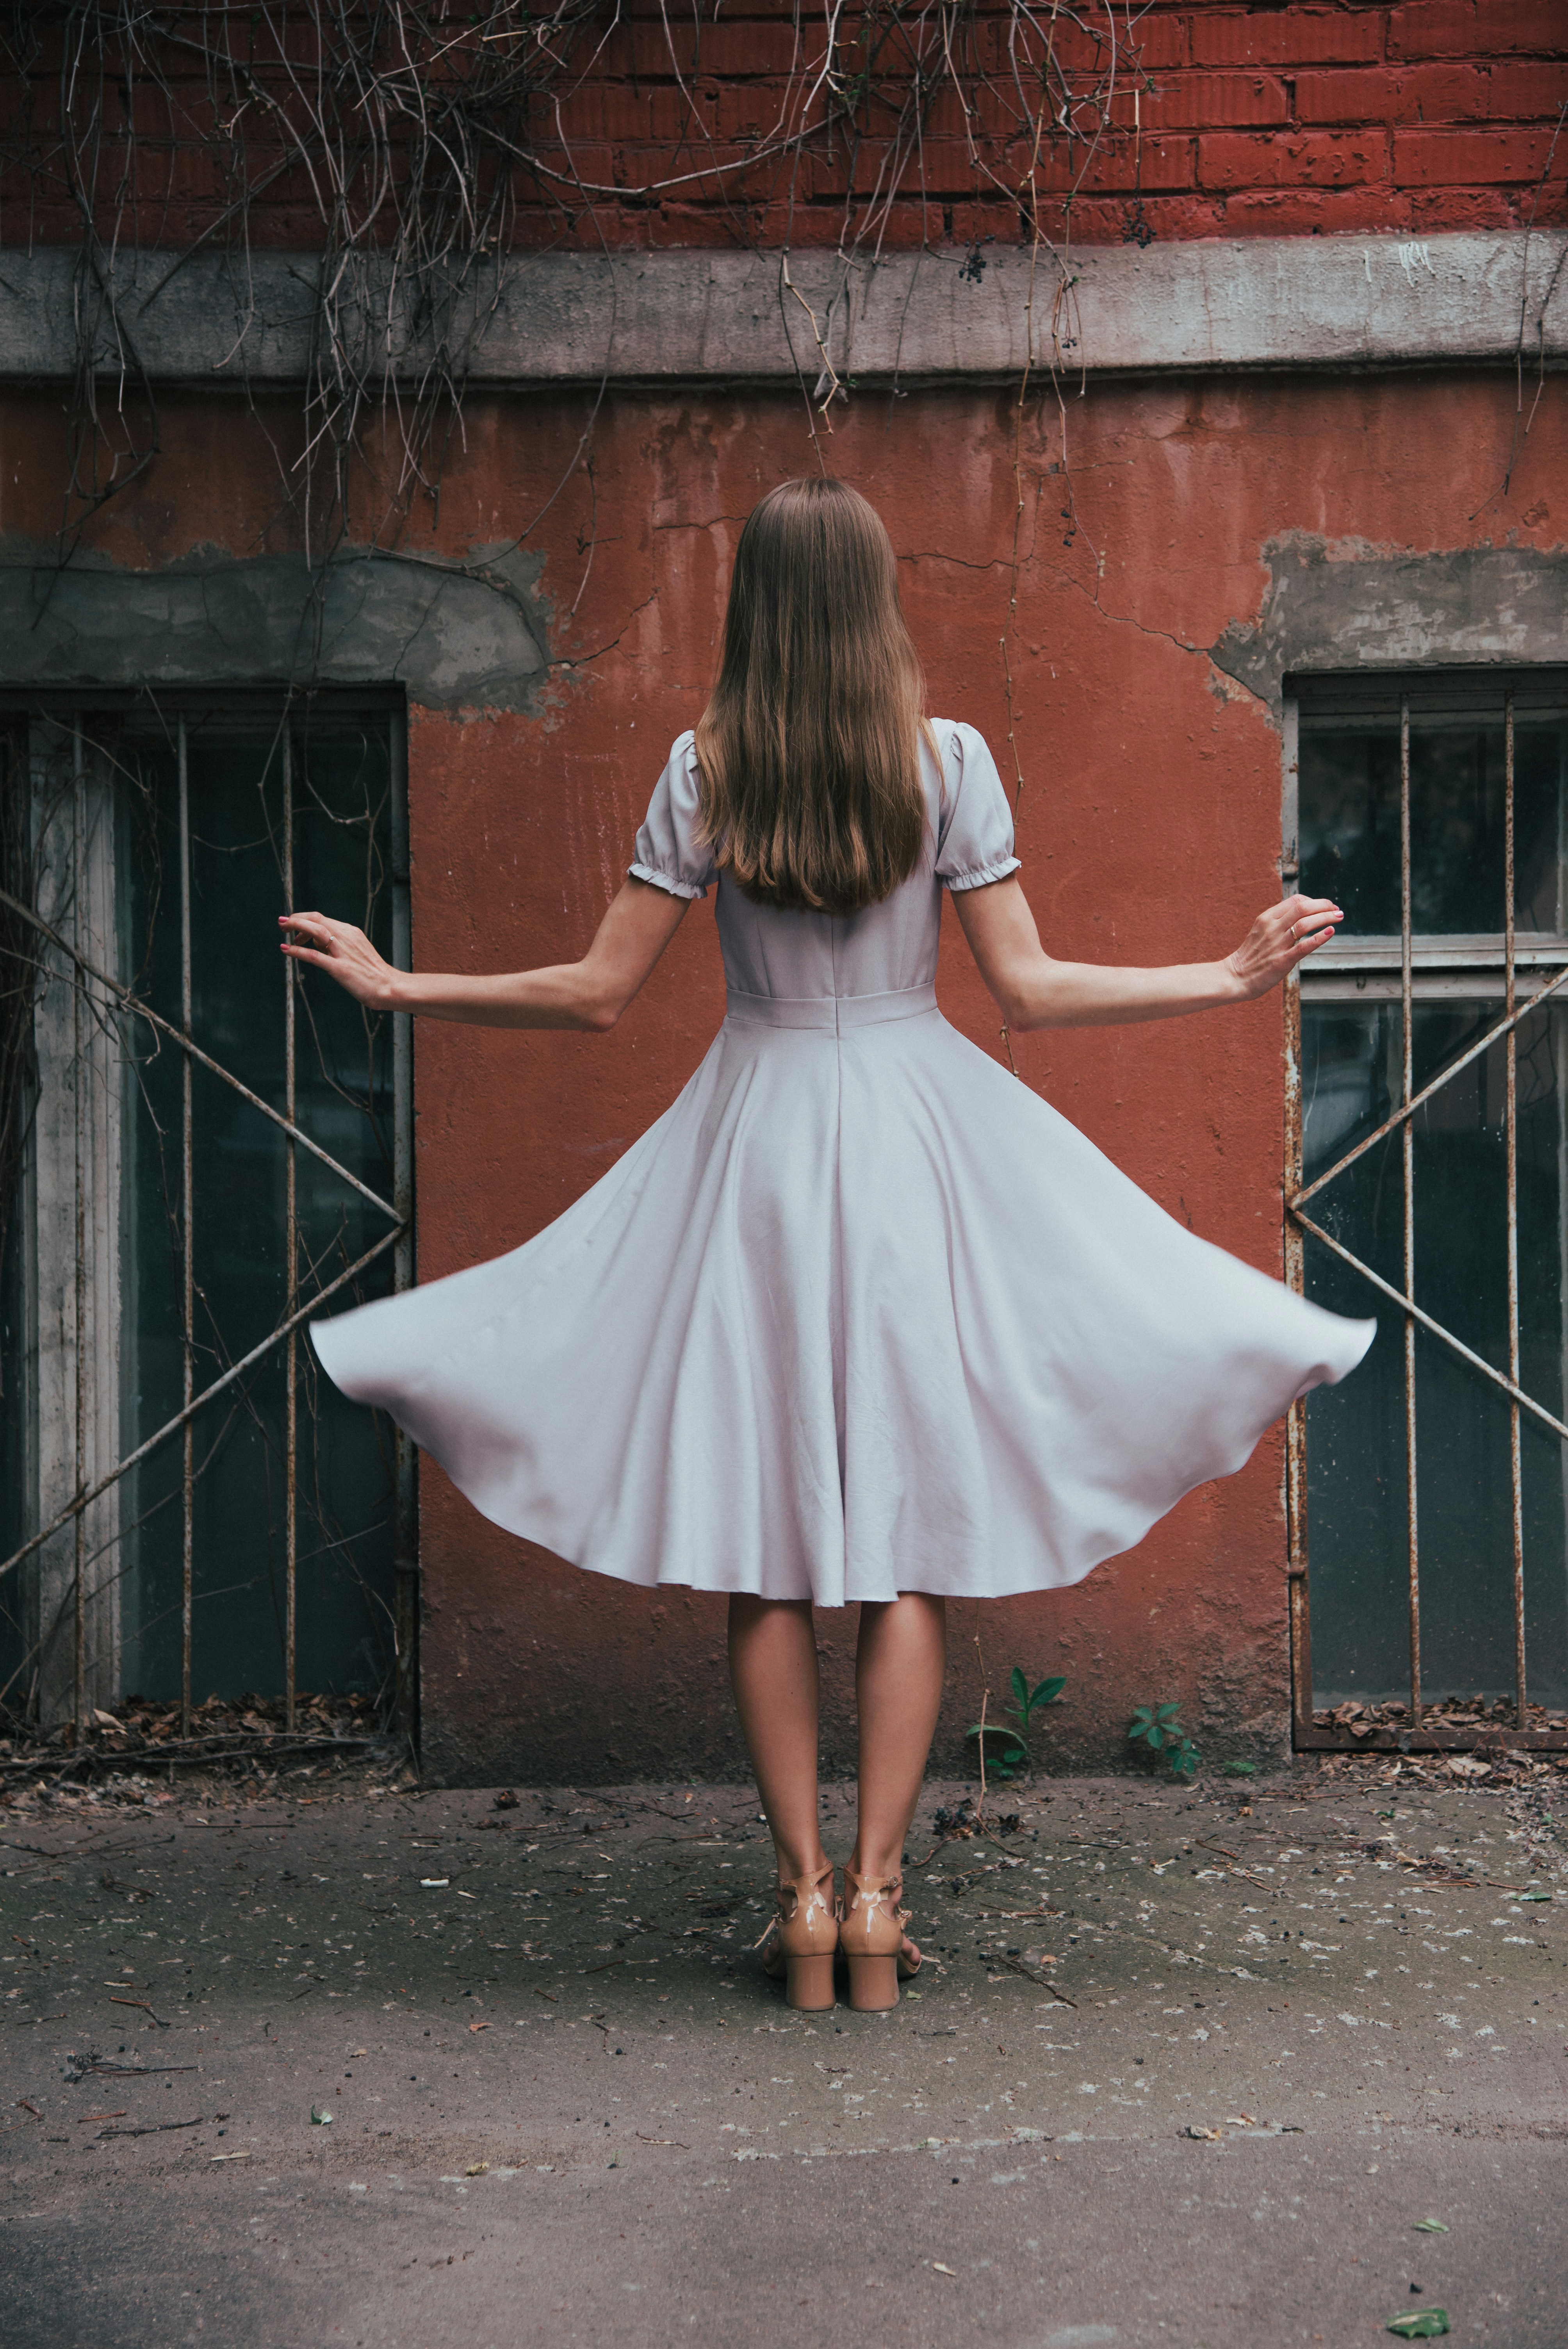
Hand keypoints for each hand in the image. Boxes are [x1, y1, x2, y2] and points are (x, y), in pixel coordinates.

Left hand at [278, 911, 398, 1009]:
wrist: (389, 987)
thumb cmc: (373, 973)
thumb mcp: (356, 953)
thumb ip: (338, 946)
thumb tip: (317, 944)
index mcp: (351, 933)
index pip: (323, 919)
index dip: (305, 920)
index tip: (295, 927)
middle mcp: (346, 938)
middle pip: (317, 919)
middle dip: (297, 918)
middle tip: (282, 923)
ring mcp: (343, 952)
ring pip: (316, 930)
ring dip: (296, 927)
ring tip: (282, 928)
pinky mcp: (340, 968)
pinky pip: (314, 956)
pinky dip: (297, 951)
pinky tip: (286, 949)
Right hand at [1224, 896, 1342, 999]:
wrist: (1234, 978)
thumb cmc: (1250, 957)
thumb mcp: (1261, 932)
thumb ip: (1278, 923)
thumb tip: (1300, 916)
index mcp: (1266, 918)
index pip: (1295, 901)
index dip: (1314, 901)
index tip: (1325, 906)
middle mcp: (1272, 928)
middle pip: (1302, 907)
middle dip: (1324, 906)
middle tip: (1337, 909)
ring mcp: (1277, 944)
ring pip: (1305, 923)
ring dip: (1326, 917)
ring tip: (1339, 917)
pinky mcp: (1282, 961)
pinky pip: (1303, 946)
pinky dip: (1319, 937)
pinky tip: (1331, 932)